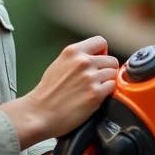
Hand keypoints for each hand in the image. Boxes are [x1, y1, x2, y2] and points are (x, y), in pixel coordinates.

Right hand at [2, 36, 118, 145]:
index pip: (100, 42)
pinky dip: (107, 93)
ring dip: (108, 82)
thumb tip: (95, 59)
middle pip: (111, 60)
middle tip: (98, 79)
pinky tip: (95, 97)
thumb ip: (77, 58)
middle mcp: (83, 61)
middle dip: (107, 70)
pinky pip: (113, 87)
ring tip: (95, 89)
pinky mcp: (96, 93)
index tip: (99, 61)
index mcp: (73, 51)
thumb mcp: (59, 64)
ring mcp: (90, 77)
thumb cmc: (47, 92)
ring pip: (114, 74)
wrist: (40, 113)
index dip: (102, 52)